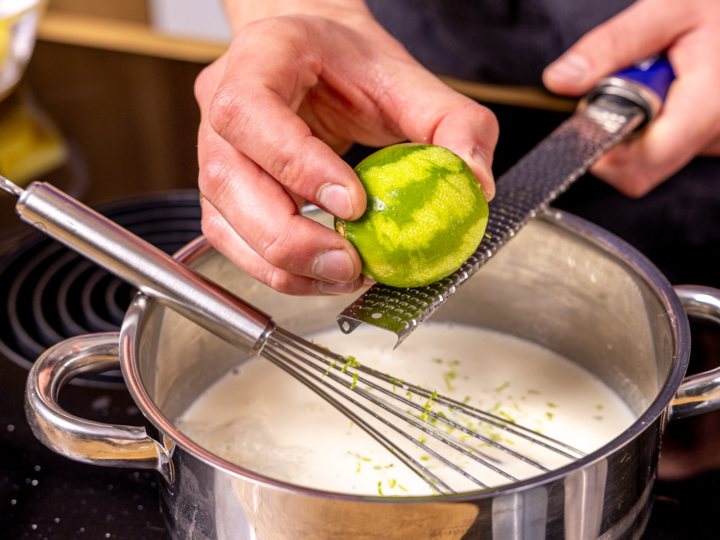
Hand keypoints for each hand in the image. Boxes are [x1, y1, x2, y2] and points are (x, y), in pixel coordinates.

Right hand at [196, 6, 497, 294]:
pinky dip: (278, 272)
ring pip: (223, 223)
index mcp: (259, 58)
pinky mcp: (226, 195)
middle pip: (226, 180)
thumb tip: (476, 183)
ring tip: (345, 274)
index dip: (296, 165)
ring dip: (283, 265)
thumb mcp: (407, 76)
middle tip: (350, 263)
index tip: (355, 203)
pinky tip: (324, 274)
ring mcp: (215, 153)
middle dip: (289, 237)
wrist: (313, 58)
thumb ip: (451, 121)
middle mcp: (221, 108)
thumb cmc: (348, 62)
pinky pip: (234, 244)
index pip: (250, 113)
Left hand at [542, 0, 719, 196]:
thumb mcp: (667, 8)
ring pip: (660, 153)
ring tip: (662, 72)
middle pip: (644, 166)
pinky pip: (679, 141)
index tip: (588, 121)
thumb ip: (610, 47)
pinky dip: (666, 117)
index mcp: (708, 108)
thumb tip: (560, 80)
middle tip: (628, 81)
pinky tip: (679, 82)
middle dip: (621, 130)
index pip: (637, 169)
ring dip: (644, 120)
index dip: (601, 153)